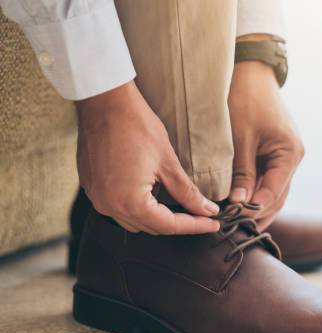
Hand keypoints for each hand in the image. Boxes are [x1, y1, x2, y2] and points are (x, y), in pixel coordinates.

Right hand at [76, 81, 219, 234]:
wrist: (104, 101)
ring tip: (182, 207)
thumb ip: (188, 193)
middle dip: (178, 223)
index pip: (169, 225)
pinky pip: (119, 208)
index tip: (214, 225)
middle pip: (152, 227)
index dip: (195, 226)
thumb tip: (207, 211)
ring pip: (135, 221)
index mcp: (129, 202)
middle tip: (203, 215)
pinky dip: (140, 207)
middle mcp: (109, 206)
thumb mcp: (168, 163)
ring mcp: (97, 197)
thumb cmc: (137, 126)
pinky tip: (156, 194)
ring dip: (158, 217)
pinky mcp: (92, 187)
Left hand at [228, 60, 303, 228]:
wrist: (251, 73)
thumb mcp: (240, 137)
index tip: (235, 222)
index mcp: (290, 153)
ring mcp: (286, 157)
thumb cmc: (245, 99)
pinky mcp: (275, 154)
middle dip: (259, 214)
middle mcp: (293, 158)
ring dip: (258, 207)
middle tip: (236, 230)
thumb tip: (240, 203)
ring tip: (237, 223)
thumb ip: (242, 171)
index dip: (255, 209)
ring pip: (274, 191)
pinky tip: (241, 204)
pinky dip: (256, 193)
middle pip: (278, 196)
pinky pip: (268, 180)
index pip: (274, 192)